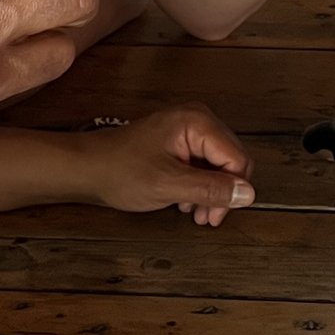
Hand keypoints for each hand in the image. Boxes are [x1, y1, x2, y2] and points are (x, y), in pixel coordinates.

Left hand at [88, 103, 254, 226]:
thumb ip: (211, 189)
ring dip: (210, 191)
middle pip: (231, 160)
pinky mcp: (181, 140)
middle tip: (206, 216)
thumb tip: (247, 194)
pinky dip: (199, 184)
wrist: (87, 167)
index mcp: (197, 122)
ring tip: (194, 211)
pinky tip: (185, 199)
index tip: (217, 214)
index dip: (232, 190)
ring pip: (219, 164)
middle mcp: (197, 119)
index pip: (237, 158)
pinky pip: (204, 163)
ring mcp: (189, 128)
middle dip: (221, 192)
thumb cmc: (119, 170)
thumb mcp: (169, 185)